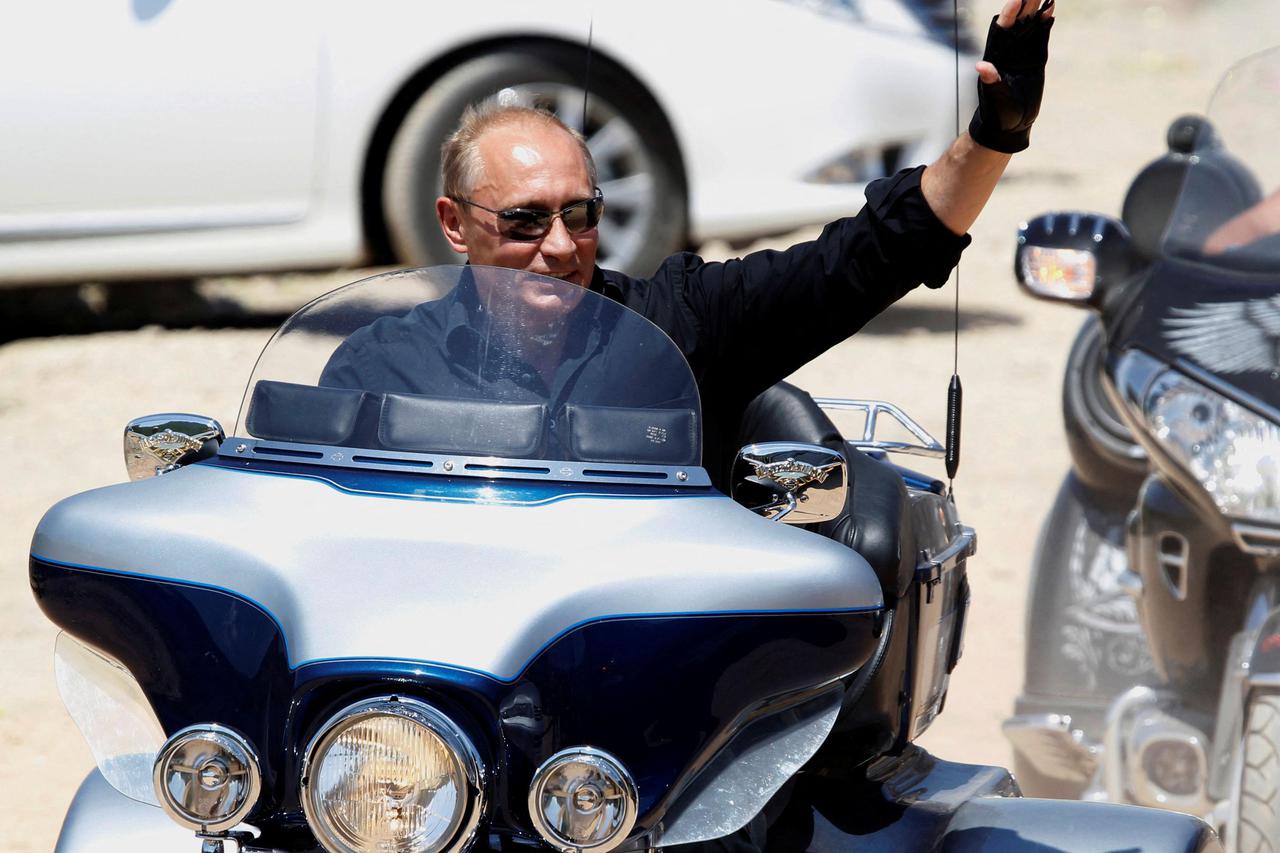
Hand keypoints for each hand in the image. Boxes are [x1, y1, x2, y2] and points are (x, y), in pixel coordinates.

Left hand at [968, 0, 1054, 153]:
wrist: (1010, 124)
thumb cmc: (998, 113)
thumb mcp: (996, 98)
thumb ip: (991, 81)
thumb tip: (981, 66)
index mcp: (997, 56)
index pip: (1002, 29)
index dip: (1009, 13)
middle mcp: (1009, 50)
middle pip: (1017, 19)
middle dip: (1025, 1)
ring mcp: (1023, 52)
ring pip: (1029, 23)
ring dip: (1036, 6)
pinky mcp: (1035, 58)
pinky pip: (1040, 35)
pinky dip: (1045, 21)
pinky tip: (1049, 6)